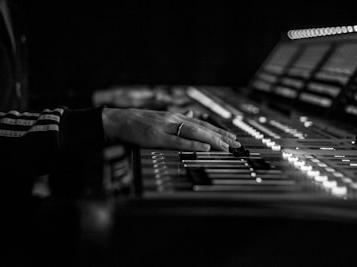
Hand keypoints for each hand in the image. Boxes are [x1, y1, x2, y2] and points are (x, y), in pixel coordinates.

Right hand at [102, 108, 240, 150]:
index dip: (218, 131)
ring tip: (226, 147)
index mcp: (175, 117)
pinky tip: (205, 148)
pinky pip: (179, 141)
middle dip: (221, 136)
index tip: (232, 137)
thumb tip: (191, 115)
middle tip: (236, 144)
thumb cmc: (139, 121)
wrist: (120, 120)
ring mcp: (166, 127)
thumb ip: (177, 118)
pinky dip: (194, 144)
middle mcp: (174, 119)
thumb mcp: (161, 117)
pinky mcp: (158, 136)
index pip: (202, 124)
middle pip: (203, 128)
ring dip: (212, 140)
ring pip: (195, 133)